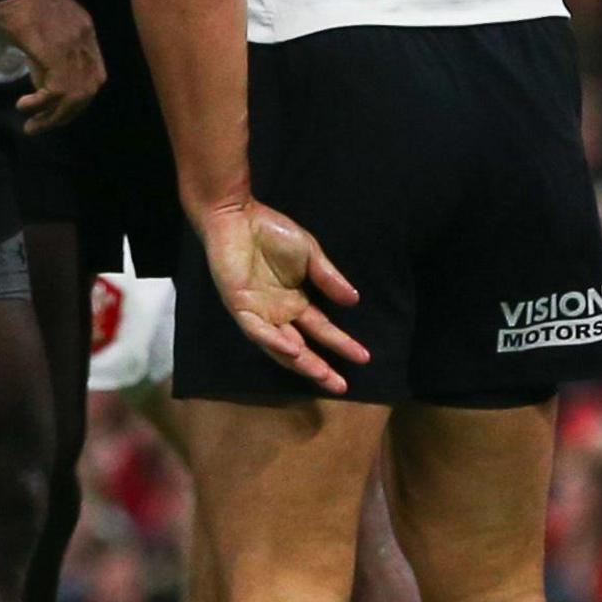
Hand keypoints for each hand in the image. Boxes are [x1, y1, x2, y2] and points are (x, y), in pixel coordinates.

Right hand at [0, 0, 104, 131]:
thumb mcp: (44, 25)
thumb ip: (50, 50)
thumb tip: (42, 79)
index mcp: (86, 31)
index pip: (95, 73)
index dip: (81, 96)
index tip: (61, 108)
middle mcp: (85, 40)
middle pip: (88, 89)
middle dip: (68, 113)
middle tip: (46, 124)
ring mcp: (72, 46)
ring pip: (73, 95)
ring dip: (53, 116)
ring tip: (33, 126)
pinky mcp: (54, 52)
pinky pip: (56, 89)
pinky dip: (41, 104)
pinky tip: (24, 106)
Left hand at [191, 195, 366, 388]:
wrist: (238, 215)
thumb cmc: (271, 232)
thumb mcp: (309, 254)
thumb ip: (328, 279)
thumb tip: (354, 301)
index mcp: (294, 301)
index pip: (321, 330)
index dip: (341, 344)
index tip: (364, 357)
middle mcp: (277, 313)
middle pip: (302, 348)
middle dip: (321, 367)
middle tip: (342, 386)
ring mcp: (258, 313)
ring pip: (280, 347)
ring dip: (300, 362)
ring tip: (322, 375)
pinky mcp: (240, 306)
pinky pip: (257, 330)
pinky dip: (274, 341)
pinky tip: (293, 350)